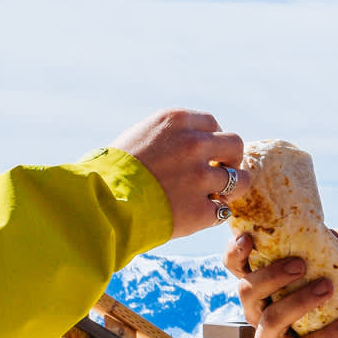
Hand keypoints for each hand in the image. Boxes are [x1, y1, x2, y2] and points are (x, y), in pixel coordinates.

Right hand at [109, 109, 246, 239]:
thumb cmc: (111, 171)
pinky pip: (222, 211)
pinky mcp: (200, 209)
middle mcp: (193, 145)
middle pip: (235, 145)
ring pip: (239, 180)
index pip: (213, 124)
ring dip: (231, 189)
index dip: (211, 141)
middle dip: (231, 159)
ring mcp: (199, 178)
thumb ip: (170, 135)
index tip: (205, 154)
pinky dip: (213, 214)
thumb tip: (194, 141)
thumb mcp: (139, 135)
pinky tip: (200, 215)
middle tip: (219, 172)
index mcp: (176, 121)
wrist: (97, 204)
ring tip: (217, 196)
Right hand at [226, 232, 337, 337]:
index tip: (247, 238)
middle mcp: (255, 312)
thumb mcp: (323, 277)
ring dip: (300, 301)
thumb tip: (330, 235)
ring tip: (327, 288)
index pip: (235, 267)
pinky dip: (327, 335)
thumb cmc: (327, 307)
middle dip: (272, 275)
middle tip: (301, 265)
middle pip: (248, 291)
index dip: (235, 253)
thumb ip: (323, 256)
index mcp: (260, 288)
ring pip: (273, 319)